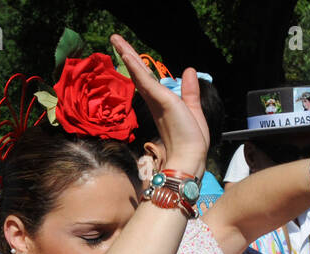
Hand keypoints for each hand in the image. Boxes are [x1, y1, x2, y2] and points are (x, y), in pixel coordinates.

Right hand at [111, 35, 206, 176]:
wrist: (189, 158)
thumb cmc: (191, 142)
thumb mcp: (194, 110)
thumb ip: (190, 91)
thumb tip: (189, 71)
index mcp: (161, 103)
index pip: (147, 80)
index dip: (138, 66)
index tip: (128, 53)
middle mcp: (155, 101)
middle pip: (138, 73)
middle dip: (127, 55)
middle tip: (115, 39)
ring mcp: (156, 100)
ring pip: (139, 73)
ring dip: (127, 54)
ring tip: (116, 39)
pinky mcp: (160, 101)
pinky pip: (145, 80)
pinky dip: (136, 67)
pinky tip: (126, 54)